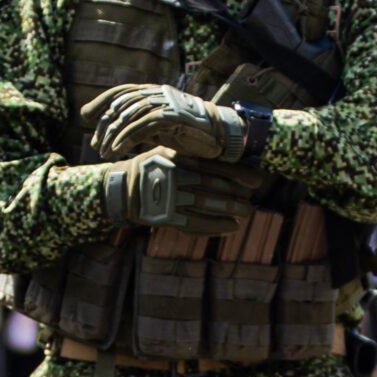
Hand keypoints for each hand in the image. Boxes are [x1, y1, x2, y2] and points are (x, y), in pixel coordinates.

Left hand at [80, 84, 248, 162]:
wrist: (221, 136)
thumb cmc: (190, 134)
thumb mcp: (159, 128)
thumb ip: (139, 125)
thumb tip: (114, 131)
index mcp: (154, 92)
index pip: (122, 92)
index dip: (102, 101)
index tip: (86, 115)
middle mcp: (158, 94)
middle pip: (122, 104)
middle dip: (104, 125)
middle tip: (96, 144)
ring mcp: (166, 103)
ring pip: (130, 115)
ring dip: (113, 135)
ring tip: (104, 152)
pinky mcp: (172, 116)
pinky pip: (142, 126)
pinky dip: (126, 139)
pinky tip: (117, 151)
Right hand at [102, 147, 252, 235]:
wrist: (121, 190)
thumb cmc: (152, 168)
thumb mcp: (168, 151)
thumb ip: (193, 152)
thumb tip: (226, 154)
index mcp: (175, 157)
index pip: (211, 165)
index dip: (236, 173)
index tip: (256, 180)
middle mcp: (172, 176)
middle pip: (210, 185)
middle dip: (234, 193)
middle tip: (252, 199)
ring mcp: (167, 197)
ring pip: (204, 204)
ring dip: (228, 209)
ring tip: (245, 212)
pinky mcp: (164, 216)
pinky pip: (193, 223)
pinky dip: (214, 225)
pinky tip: (231, 226)